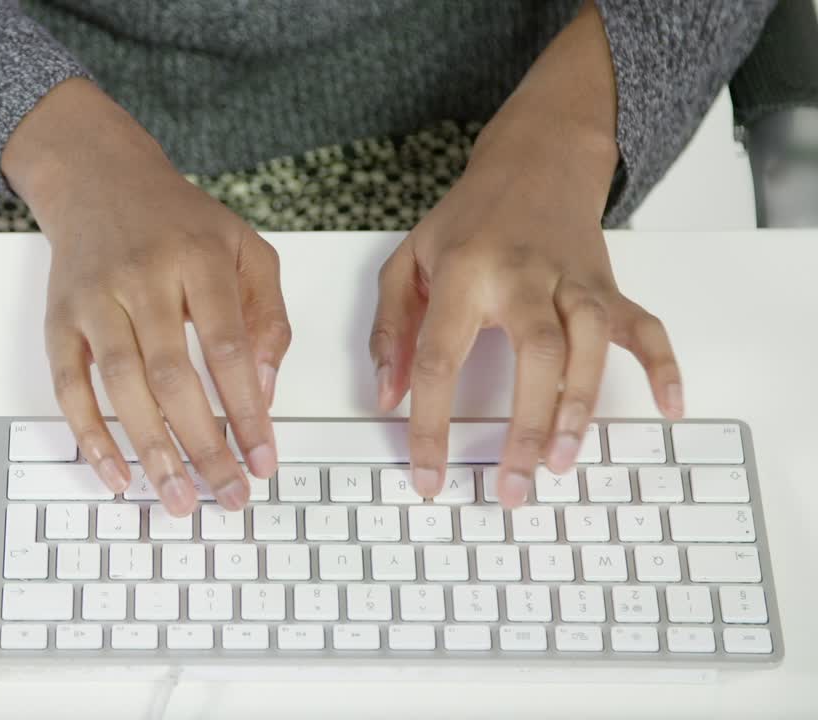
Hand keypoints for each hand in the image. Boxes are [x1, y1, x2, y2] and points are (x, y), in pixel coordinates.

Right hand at [2, 79, 288, 515]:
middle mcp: (142, 277)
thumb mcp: (245, 249)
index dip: (247, 411)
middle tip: (227, 496)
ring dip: (152, 452)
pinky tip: (117, 475)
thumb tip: (262, 392)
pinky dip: (90, 437)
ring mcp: (94, 299)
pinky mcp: (59, 320)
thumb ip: (267, 316)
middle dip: (204, 446)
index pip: (227, 348)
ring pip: (121, 387)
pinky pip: (68, 387)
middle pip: (173, 377)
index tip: (264, 460)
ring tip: (180, 499)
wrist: (98, 178)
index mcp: (199, 259)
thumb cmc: (179, 223)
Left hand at [369, 124, 682, 507]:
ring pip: (591, 342)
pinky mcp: (608, 285)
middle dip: (527, 425)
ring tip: (567, 461)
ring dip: (583, 404)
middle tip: (515, 485)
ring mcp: (572, 280)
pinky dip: (664, 365)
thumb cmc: (467, 221)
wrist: (534, 161)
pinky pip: (644, 326)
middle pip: (533, 352)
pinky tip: (670, 408)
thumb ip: (390, 330)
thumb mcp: (407, 262)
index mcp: (463, 274)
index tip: (427, 475)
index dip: (431, 424)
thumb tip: (388, 396)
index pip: (440, 359)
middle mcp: (522, 276)